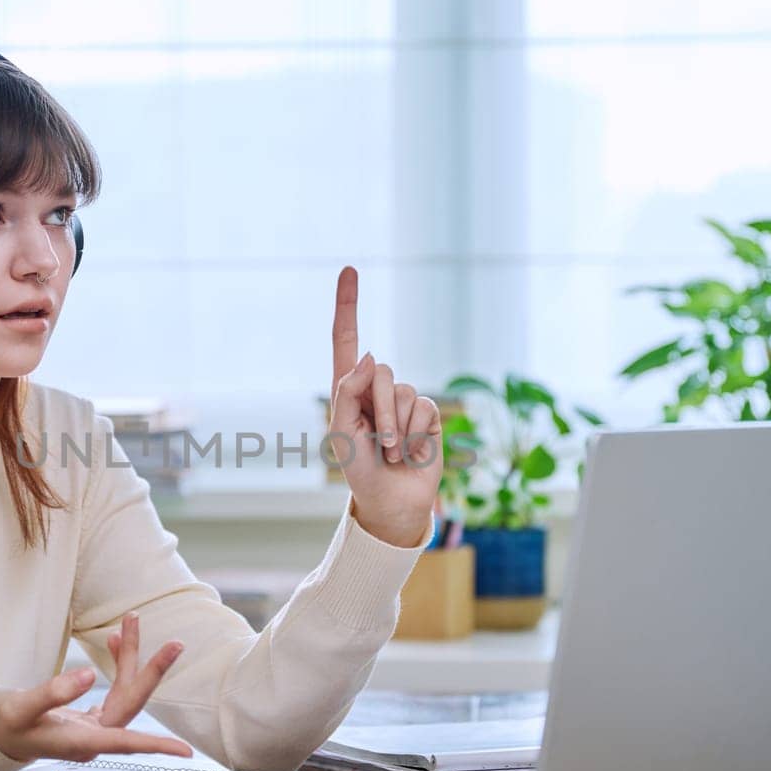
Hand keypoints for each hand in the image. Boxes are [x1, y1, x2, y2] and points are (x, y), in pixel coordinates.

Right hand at [0, 612, 193, 763]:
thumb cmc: (1, 725)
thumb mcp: (20, 707)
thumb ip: (53, 692)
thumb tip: (88, 676)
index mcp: (80, 742)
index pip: (126, 741)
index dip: (156, 746)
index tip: (186, 753)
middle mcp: (93, 738)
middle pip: (131, 702)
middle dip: (152, 671)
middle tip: (176, 644)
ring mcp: (92, 729)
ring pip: (123, 692)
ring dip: (130, 658)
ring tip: (130, 621)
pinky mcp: (87, 719)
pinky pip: (112, 691)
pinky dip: (116, 665)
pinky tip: (114, 642)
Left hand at [327, 265, 442, 546]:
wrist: (390, 501)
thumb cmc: (359, 469)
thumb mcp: (342, 431)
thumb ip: (349, 391)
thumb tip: (372, 354)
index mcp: (348, 388)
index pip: (346, 340)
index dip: (348, 305)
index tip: (349, 269)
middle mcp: (377, 388)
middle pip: (380, 370)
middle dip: (378, 410)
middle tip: (378, 444)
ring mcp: (405, 399)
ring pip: (402, 391)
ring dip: (396, 428)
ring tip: (392, 453)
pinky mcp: (429, 413)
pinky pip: (424, 407)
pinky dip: (415, 434)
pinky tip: (412, 452)